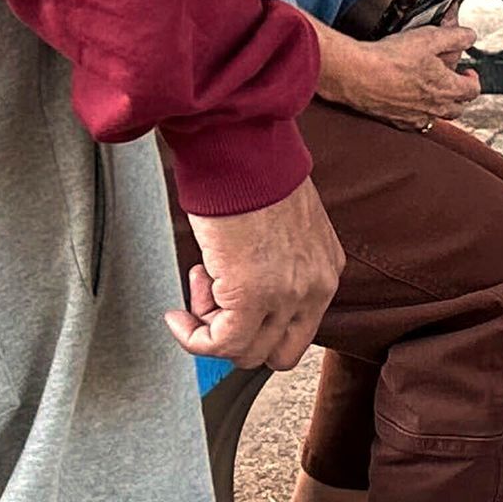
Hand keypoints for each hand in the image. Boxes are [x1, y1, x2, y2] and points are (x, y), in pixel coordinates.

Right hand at [172, 178, 341, 370]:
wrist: (239, 148)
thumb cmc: (251, 173)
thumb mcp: (281, 225)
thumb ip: (277, 262)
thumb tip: (242, 281)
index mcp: (326, 269)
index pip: (299, 330)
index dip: (258, 325)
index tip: (228, 299)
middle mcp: (316, 288)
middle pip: (278, 352)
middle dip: (236, 334)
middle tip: (212, 295)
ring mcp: (288, 296)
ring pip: (248, 353)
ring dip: (212, 327)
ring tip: (200, 282)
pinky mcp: (252, 297)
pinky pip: (221, 344)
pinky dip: (193, 338)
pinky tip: (176, 315)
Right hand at [327, 18, 479, 129]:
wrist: (357, 75)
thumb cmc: (391, 58)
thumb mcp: (429, 38)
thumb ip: (454, 37)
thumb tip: (470, 36)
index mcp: (447, 89)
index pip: (472, 91)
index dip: (473, 80)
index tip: (468, 72)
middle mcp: (434, 109)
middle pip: (457, 109)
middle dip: (459, 96)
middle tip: (452, 83)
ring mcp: (414, 118)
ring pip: (436, 119)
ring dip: (439, 107)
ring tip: (432, 93)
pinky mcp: (395, 121)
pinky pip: (413, 124)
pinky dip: (417, 115)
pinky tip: (409, 104)